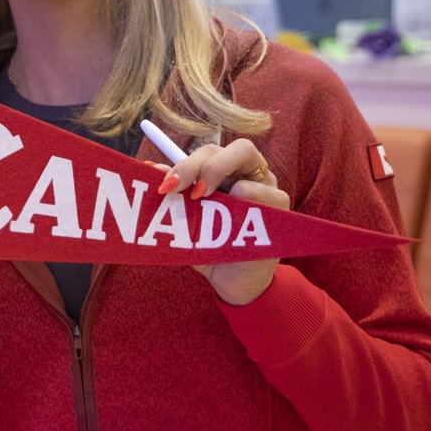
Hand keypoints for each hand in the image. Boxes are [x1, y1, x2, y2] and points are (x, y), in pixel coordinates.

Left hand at [159, 138, 289, 305]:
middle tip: (179, 188)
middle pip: (228, 146)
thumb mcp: (188, 219)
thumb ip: (175, 194)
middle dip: (200, 164)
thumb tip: (151, 167)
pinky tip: (227, 217)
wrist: (232, 284)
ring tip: (201, 200)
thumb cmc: (210, 246)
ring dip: (217, 173)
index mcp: (228, 172)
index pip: (210, 151)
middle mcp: (251, 173)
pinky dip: (241, 198)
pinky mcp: (280, 211)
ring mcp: (268, 188)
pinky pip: (262, 192)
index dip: (186, 163)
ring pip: (248, 157)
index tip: (165, 185)